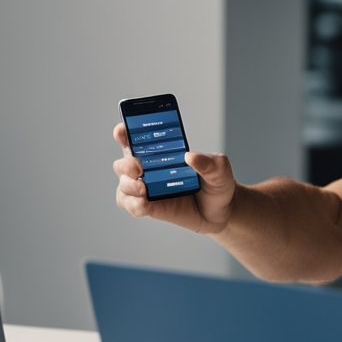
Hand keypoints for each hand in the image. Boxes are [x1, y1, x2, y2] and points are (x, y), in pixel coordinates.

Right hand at [112, 122, 236, 234]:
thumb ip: (210, 162)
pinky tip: (144, 203)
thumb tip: (191, 156)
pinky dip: (134, 204)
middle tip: (138, 168)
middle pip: (123, 163)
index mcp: (159, 151)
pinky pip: (131, 205)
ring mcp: (145, 189)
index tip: (122, 129)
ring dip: (129, 186)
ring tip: (143, 189)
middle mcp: (147, 168)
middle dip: (126, 164)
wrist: (220, 211)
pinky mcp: (149, 207)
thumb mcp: (219, 170)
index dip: (124, 132)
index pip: (134, 138)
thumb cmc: (215, 184)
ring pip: (124, 185)